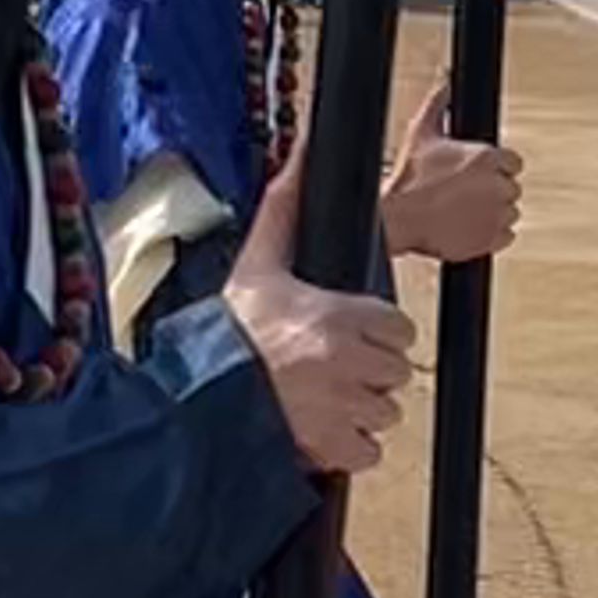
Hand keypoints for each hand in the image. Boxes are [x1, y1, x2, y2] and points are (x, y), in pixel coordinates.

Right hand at [225, 161, 415, 481]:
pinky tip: (319, 426)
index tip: (348, 334)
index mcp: (340, 316)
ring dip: (360, 408)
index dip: (376, 332)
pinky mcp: (333, 448)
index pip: (399, 328)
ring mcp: (343, 409)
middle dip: (369, 370)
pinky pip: (368, 450)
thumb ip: (287, 209)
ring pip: (385, 411)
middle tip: (330, 367)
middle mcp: (348, 363)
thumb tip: (302, 148)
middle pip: (396, 370)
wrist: (198, 396)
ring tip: (321, 397)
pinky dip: (349, 445)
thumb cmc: (229, 330)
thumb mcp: (258, 262)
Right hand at [381, 79, 525, 264]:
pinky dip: (492, 234)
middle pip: (511, 186)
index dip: (497, 167)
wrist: (399, 218)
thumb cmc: (409, 179)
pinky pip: (506, 236)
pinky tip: (470, 226)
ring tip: (466, 210)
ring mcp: (496, 214)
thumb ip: (438, 103)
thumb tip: (445, 83)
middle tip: (468, 192)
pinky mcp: (491, 239)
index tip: (480, 173)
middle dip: (493, 189)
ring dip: (493, 211)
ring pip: (510, 211)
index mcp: (486, 158)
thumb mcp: (422, 132)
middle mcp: (496, 186)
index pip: (514, 162)